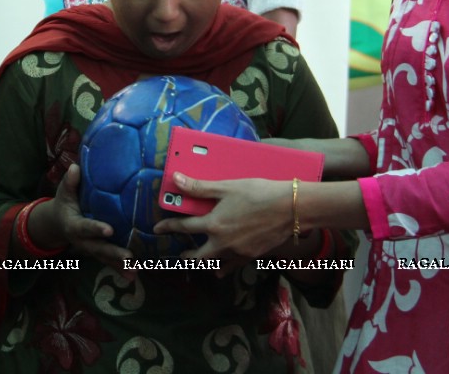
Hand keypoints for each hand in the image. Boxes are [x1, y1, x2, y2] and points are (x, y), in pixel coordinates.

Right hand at [39, 165, 132, 271]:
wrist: (56, 223)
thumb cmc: (64, 203)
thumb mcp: (64, 192)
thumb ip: (70, 182)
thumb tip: (75, 168)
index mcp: (74, 224)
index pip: (85, 227)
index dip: (96, 229)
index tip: (109, 230)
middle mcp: (82, 241)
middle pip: (98, 248)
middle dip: (113, 253)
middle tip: (128, 256)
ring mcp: (90, 248)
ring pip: (104, 258)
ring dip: (119, 265)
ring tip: (134, 271)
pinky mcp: (97, 252)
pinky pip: (108, 262)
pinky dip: (120, 269)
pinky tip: (133, 276)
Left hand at [153, 173, 293, 259]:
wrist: (290, 208)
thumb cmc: (258, 193)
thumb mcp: (226, 187)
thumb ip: (199, 187)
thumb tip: (176, 179)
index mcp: (214, 225)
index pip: (184, 227)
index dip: (169, 227)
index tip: (158, 229)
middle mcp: (223, 243)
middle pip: (199, 256)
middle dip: (187, 257)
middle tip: (180, 255)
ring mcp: (239, 252)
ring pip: (216, 264)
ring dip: (205, 263)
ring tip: (200, 261)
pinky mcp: (252, 256)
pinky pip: (233, 266)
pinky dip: (225, 267)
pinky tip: (222, 268)